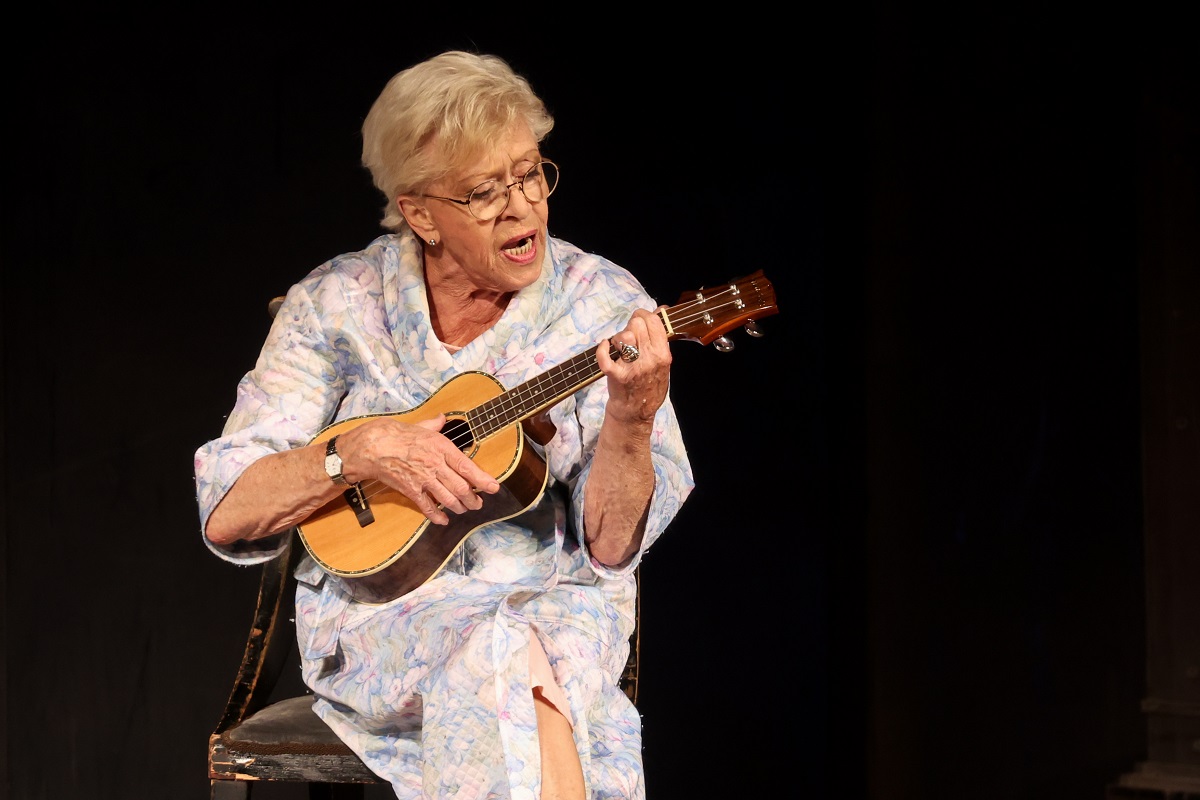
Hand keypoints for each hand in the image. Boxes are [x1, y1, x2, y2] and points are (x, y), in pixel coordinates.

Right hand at [336, 414, 500, 524]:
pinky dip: (436, 516)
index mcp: (441, 447)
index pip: (467, 466)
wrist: (372, 447)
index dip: (483, 479)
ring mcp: (423, 479)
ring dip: (459, 507)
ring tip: (465, 509)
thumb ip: (435, 424)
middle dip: (473, 499)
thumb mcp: (420, 426)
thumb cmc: (396, 434)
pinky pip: (427, 507)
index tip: (494, 487)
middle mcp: (435, 465)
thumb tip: (443, 418)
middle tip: (479, 503)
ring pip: (448, 499)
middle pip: (461, 487)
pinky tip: (443, 520)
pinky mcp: (411, 491)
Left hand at [597, 307, 671, 425]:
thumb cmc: (649, 386)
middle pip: (637, 325)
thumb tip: (661, 310)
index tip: (639, 318)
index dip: (644, 314)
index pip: (653, 322)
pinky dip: (602, 349)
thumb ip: (661, 339)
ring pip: (623, 336)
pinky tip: (604, 347)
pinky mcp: (616, 375)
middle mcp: (650, 360)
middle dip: (630, 325)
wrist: (636, 412)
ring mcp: (633, 368)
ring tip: (619, 346)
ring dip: (618, 337)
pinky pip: (605, 357)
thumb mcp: (664, 364)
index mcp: (663, 355)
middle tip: (628, 335)